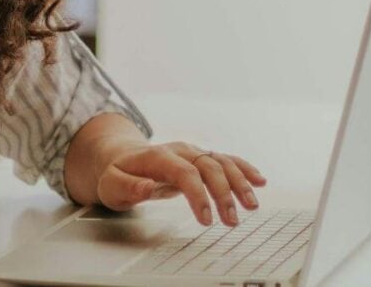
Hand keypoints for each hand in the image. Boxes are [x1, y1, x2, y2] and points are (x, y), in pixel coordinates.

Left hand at [94, 141, 266, 226]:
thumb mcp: (111, 184)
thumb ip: (127, 187)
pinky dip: (244, 170)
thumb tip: (147, 187)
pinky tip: (259, 181)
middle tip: (231, 220)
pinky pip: (226, 161)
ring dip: (240, 182)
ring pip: (222, 162)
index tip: (206, 219)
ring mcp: (193, 153)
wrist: (121, 156)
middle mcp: (180, 151)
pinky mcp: (200, 159)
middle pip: (209, 166)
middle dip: (223, 193)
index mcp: (159, 156)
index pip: (185, 172)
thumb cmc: (117, 174)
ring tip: (252, 205)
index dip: (198, 194)